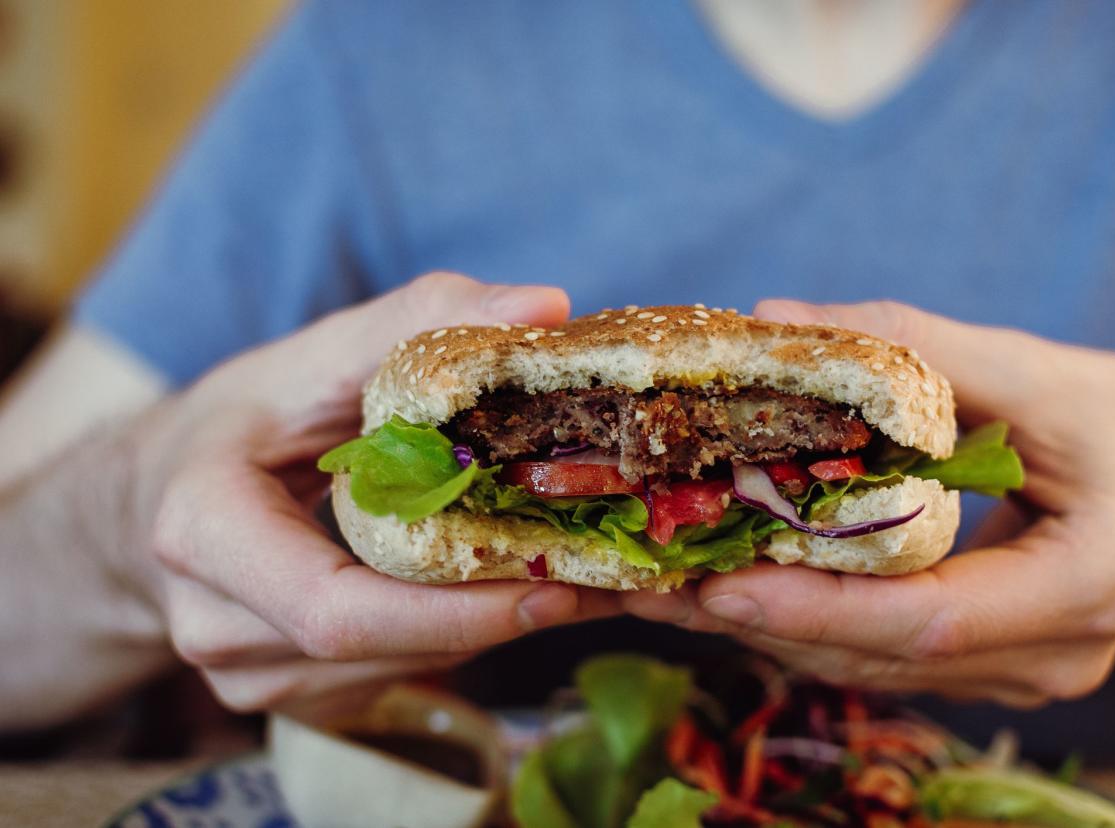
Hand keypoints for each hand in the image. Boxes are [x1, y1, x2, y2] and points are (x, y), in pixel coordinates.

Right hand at [128, 273, 615, 710]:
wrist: (163, 496)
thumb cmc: (241, 421)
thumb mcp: (313, 355)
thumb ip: (421, 322)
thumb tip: (547, 306)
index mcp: (204, 534)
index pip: (336, 608)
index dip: (453, 609)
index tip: (557, 582)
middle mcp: (215, 626)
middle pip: (385, 646)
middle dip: (504, 617)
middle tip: (615, 580)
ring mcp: (248, 677)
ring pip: (403, 670)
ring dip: (498, 631)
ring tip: (590, 583)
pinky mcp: (289, 695)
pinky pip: (396, 678)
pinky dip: (465, 638)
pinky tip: (516, 591)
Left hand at [625, 301, 1114, 707]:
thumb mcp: (1037, 370)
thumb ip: (916, 347)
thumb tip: (778, 317)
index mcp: (1086, 581)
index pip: (931, 617)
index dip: (818, 607)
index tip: (719, 585)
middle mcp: (1052, 652)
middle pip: (883, 653)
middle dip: (763, 621)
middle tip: (652, 583)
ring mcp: (1019, 673)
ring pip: (871, 666)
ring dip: (768, 630)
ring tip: (665, 588)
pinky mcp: (986, 667)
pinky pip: (882, 656)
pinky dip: (806, 624)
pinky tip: (733, 587)